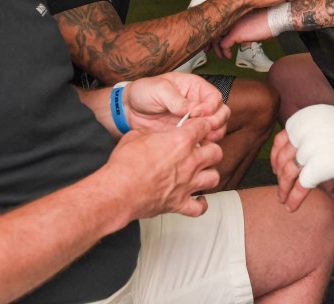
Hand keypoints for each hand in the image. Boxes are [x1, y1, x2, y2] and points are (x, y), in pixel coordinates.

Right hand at [101, 118, 222, 218]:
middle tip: (199, 151)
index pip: (205, 126)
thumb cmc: (124, 164)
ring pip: (214, 177)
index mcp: (181, 141)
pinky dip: (201, 204)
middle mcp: (190, 162)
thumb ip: (151, 133)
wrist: (117, 192)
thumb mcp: (135, 136)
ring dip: (209, 174)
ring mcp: (187, 184)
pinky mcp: (179, 203)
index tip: (198, 128)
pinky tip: (197, 199)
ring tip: (200, 173)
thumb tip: (153, 135)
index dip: (202, 125)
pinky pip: (200, 208)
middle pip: (216, 152)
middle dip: (210, 149)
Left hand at [125, 72, 229, 141]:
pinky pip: (203, 139)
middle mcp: (199, 103)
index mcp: (195, 87)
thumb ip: (177, 100)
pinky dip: (202, 143)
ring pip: (217, 128)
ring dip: (212, 134)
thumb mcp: (159, 90)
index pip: (214, 97)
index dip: (210, 107)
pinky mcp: (188, 133)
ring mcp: (195, 119)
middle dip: (216, 122)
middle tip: (203, 129)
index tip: (197, 114)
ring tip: (199, 138)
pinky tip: (192, 145)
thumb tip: (193, 109)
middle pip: (221, 112)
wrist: (128, 110)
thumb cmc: (143, 92)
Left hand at [214, 9, 270, 58]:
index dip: (216, 34)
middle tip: (209, 51)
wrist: (276, 17)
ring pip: (216, 38)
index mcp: (235, 15)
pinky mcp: (235, 33)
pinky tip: (228, 56)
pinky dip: (224, 52)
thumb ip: (246, 33)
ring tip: (221, 56)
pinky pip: (224, 45)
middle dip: (211, 42)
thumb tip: (244, 42)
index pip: (219, 24)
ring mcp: (232, 25)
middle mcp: (231, 18)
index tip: (215, 42)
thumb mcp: (255, 26)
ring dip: (217, 49)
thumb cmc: (270, 21)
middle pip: (214, 30)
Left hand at [273, 100, 333, 208]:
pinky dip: (294, 198)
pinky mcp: (319, 166)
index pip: (281, 140)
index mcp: (305, 118)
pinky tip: (292, 206)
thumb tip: (306, 148)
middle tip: (281, 189)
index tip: (277, 169)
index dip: (276, 158)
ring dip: (285, 190)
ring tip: (284, 200)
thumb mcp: (330, 119)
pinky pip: (301, 186)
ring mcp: (310, 149)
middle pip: (283, 159)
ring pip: (288, 174)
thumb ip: (314, 132)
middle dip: (280, 177)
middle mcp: (303, 132)